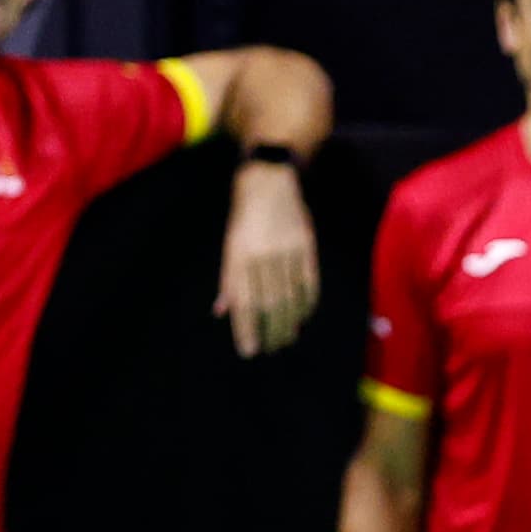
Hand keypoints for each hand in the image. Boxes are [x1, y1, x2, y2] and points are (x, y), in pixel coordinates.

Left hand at [218, 162, 319, 356]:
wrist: (269, 181)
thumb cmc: (244, 216)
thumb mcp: (229, 244)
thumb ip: (228, 279)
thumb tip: (222, 312)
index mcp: (238, 255)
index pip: (242, 300)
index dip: (245, 328)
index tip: (249, 350)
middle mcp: (262, 255)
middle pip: (267, 303)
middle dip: (269, 330)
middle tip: (271, 348)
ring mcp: (286, 250)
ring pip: (289, 296)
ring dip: (288, 321)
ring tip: (287, 337)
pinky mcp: (305, 245)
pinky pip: (309, 281)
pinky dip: (307, 302)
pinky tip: (303, 315)